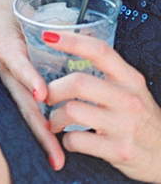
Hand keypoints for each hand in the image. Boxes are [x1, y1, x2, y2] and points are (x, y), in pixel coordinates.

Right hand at [0, 0, 64, 167]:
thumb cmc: (2, 13)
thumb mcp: (19, 11)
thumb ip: (44, 22)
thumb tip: (84, 29)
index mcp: (7, 47)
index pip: (18, 64)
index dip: (29, 78)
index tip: (42, 94)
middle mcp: (5, 69)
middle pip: (24, 101)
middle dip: (41, 128)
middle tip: (57, 155)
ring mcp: (7, 80)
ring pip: (25, 111)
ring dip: (41, 135)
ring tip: (57, 159)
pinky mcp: (11, 85)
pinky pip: (25, 107)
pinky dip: (40, 126)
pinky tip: (53, 145)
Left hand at [45, 31, 160, 179]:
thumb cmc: (142, 119)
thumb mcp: (132, 89)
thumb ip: (108, 72)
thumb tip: (74, 45)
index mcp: (130, 79)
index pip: (99, 50)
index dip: (71, 41)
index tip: (48, 36)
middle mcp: (129, 99)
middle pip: (78, 82)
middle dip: (53, 89)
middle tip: (45, 97)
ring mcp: (125, 126)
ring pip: (72, 111)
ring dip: (55, 118)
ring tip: (55, 123)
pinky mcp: (120, 151)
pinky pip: (77, 140)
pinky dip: (67, 140)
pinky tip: (71, 140)